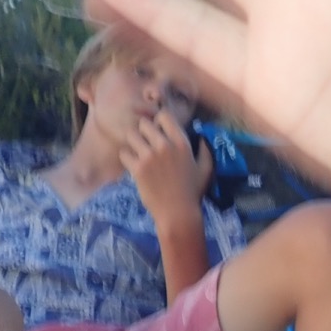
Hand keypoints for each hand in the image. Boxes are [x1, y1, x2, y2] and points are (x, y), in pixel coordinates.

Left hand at [120, 110, 213, 224]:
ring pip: (131, 136)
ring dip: (133, 143)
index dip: (158, 122)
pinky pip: (124, 153)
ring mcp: (150, 157)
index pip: (163, 116)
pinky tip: (134, 165)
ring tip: (138, 154)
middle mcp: (165, 146)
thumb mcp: (206, 170)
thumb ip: (205, 150)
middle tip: (145, 144)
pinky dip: (127, 158)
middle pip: (144, 124)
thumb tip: (202, 137)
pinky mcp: (138, 169)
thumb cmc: (193, 192)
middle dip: (143, 132)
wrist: (178, 213)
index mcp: (182, 143)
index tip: (158, 133)